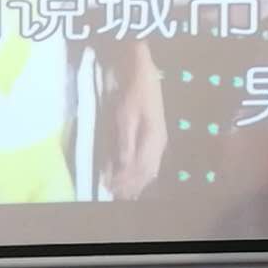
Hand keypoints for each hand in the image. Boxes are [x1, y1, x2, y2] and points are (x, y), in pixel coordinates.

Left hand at [103, 41, 167, 199]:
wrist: (142, 73)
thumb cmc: (132, 93)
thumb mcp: (125, 118)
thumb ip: (125, 144)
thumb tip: (122, 167)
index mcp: (153, 140)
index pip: (139, 170)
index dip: (124, 181)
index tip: (108, 188)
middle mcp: (158, 144)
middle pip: (146, 173)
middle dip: (130, 185)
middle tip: (113, 194)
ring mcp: (158, 140)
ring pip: (149, 169)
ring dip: (136, 181)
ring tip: (122, 190)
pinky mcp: (155, 136)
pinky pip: (150, 161)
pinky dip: (140, 171)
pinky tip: (133, 175)